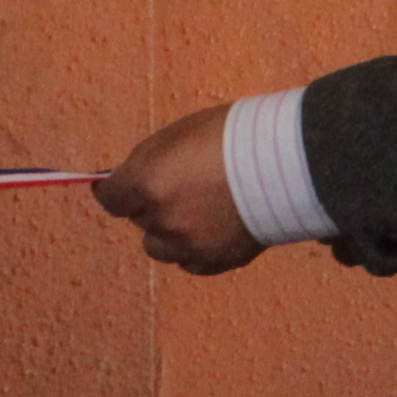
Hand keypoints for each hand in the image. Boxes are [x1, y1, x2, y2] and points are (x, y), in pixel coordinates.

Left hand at [96, 105, 260, 274]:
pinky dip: (196, 249)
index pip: (110, 198)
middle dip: (150, 206)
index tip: (122, 186)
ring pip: (160, 248)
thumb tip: (126, 179)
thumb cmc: (230, 135)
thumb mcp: (178, 134)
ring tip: (196, 215)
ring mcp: (188, 247)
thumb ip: (147, 162)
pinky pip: (191, 262)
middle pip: (138, 221)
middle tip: (178, 189)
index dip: (116, 191)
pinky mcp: (215, 262)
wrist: (287, 163)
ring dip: (169, 232)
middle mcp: (160, 222)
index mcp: (146, 185)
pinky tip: (214, 230)